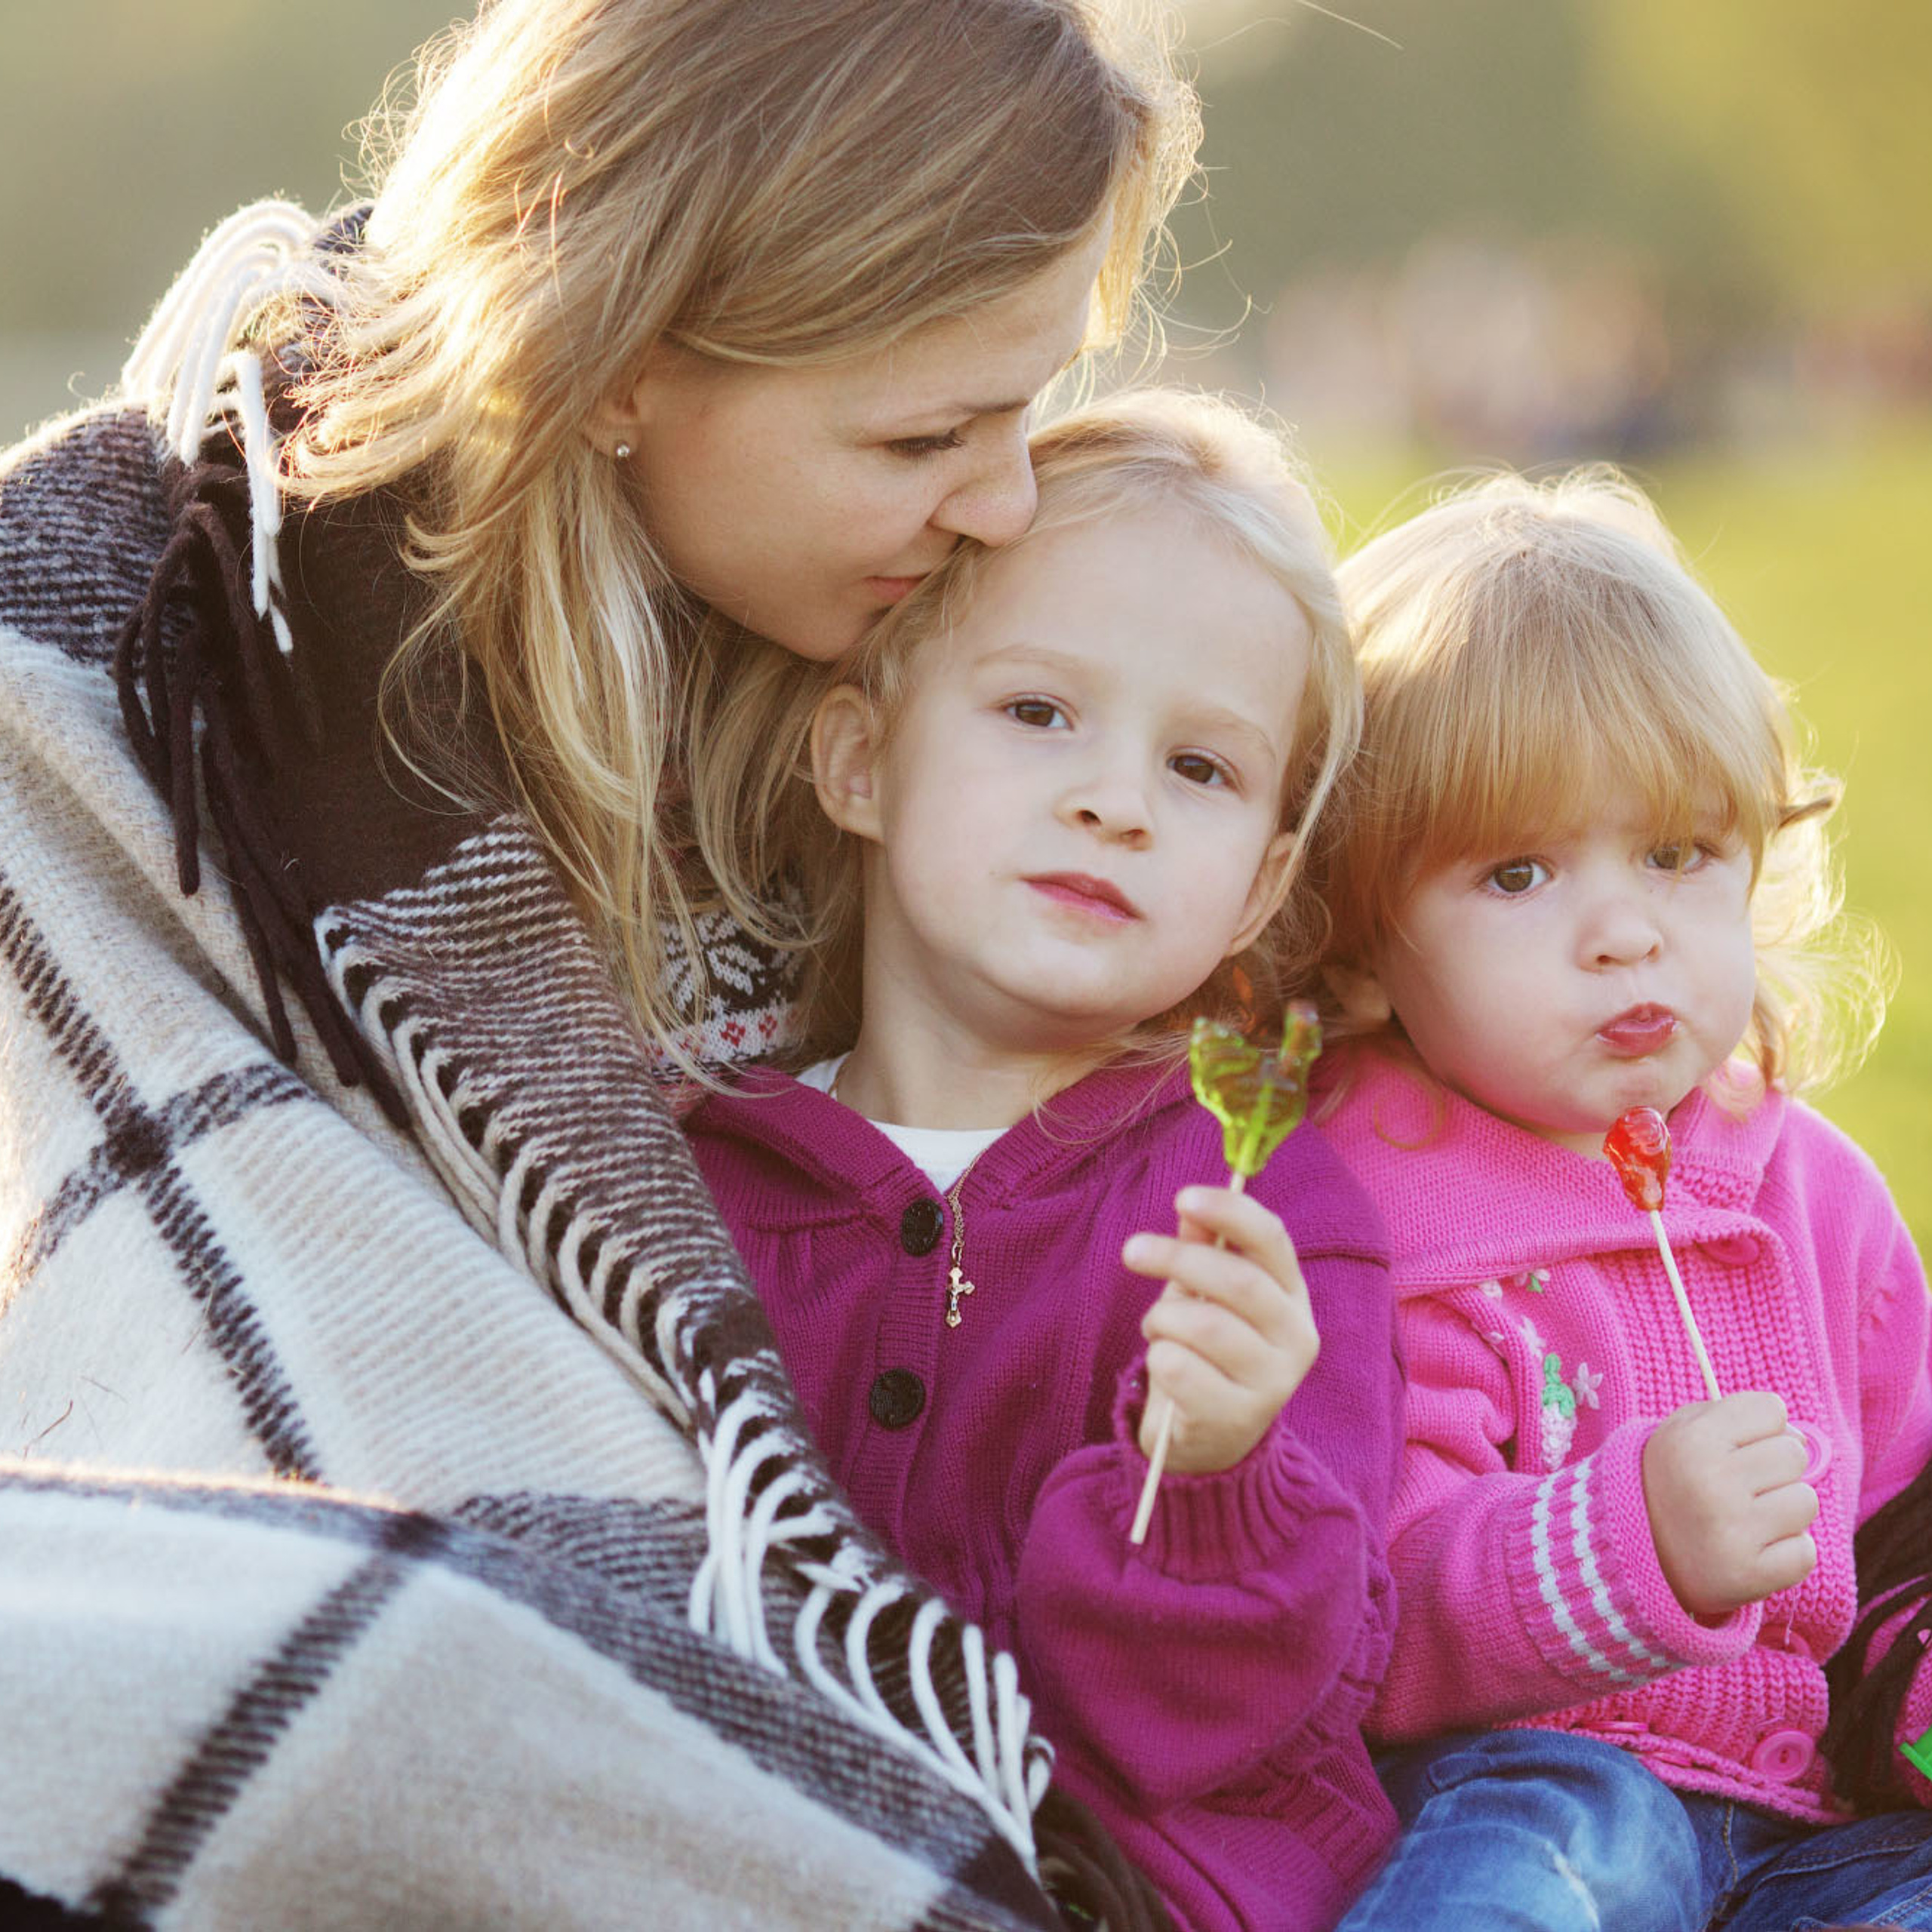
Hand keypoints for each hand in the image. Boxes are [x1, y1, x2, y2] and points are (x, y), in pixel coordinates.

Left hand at [1123, 1186, 1318, 1475]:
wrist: (1209, 1440)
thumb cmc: (1206, 1352)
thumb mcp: (1204, 1295)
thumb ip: (1202, 1251)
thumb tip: (1191, 1211)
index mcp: (1293, 1296)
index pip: (1272, 1240)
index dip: (1229, 1212)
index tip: (1182, 1196)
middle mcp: (1296, 1338)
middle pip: (1238, 1280)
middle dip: (1177, 1257)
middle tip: (1132, 1251)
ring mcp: (1273, 1383)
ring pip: (1205, 1325)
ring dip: (1163, 1317)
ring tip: (1156, 1327)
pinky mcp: (1238, 1419)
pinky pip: (1179, 1368)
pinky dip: (1158, 1357)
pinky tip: (1164, 1367)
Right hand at [1641, 1391, 1818, 1616]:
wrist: (1634, 1550)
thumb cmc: (1673, 1481)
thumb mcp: (1684, 1432)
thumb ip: (1739, 1416)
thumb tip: (1800, 1438)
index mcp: (1692, 1439)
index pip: (1771, 1409)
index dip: (1760, 1428)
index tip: (1736, 1447)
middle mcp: (1710, 1481)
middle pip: (1794, 1454)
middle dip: (1774, 1470)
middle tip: (1741, 1488)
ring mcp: (1731, 1531)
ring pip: (1806, 1502)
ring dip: (1784, 1512)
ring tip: (1746, 1520)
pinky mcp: (1749, 1574)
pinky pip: (1805, 1552)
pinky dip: (1786, 1553)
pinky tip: (1753, 1550)